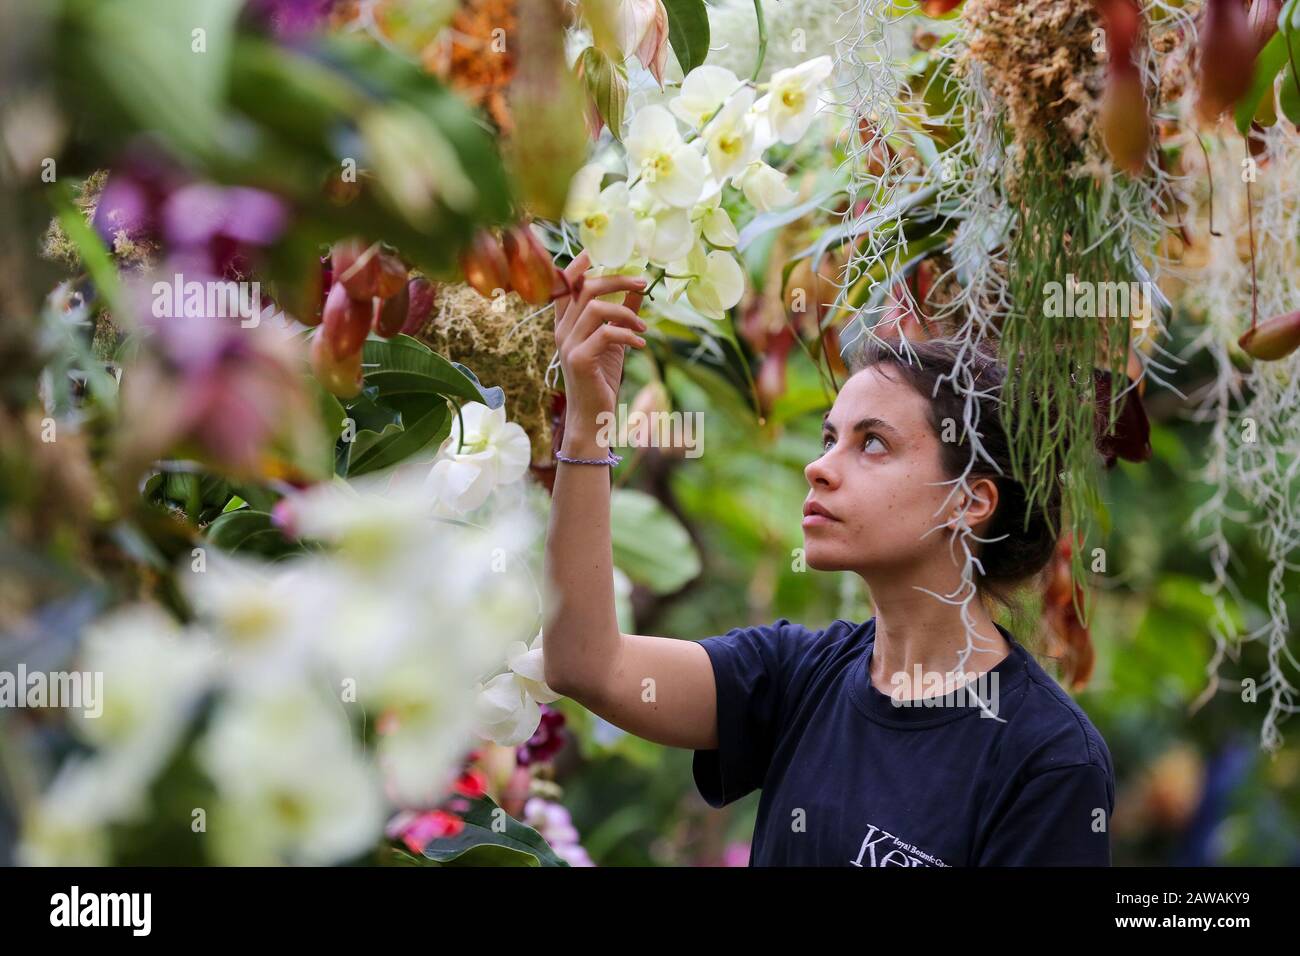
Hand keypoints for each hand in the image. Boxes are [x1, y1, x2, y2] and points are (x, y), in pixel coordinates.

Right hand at [553, 250, 647, 433]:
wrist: (593, 418)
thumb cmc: (601, 380)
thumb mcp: (614, 342)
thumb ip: (621, 315)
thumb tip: (637, 290)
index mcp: (566, 325)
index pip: (564, 286)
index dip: (578, 265)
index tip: (596, 251)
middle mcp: (562, 331)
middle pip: (585, 288)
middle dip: (616, 279)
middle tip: (641, 283)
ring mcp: (568, 345)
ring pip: (595, 307)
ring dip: (626, 312)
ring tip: (643, 328)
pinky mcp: (579, 360)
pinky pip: (606, 334)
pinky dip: (628, 335)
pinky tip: (640, 344)